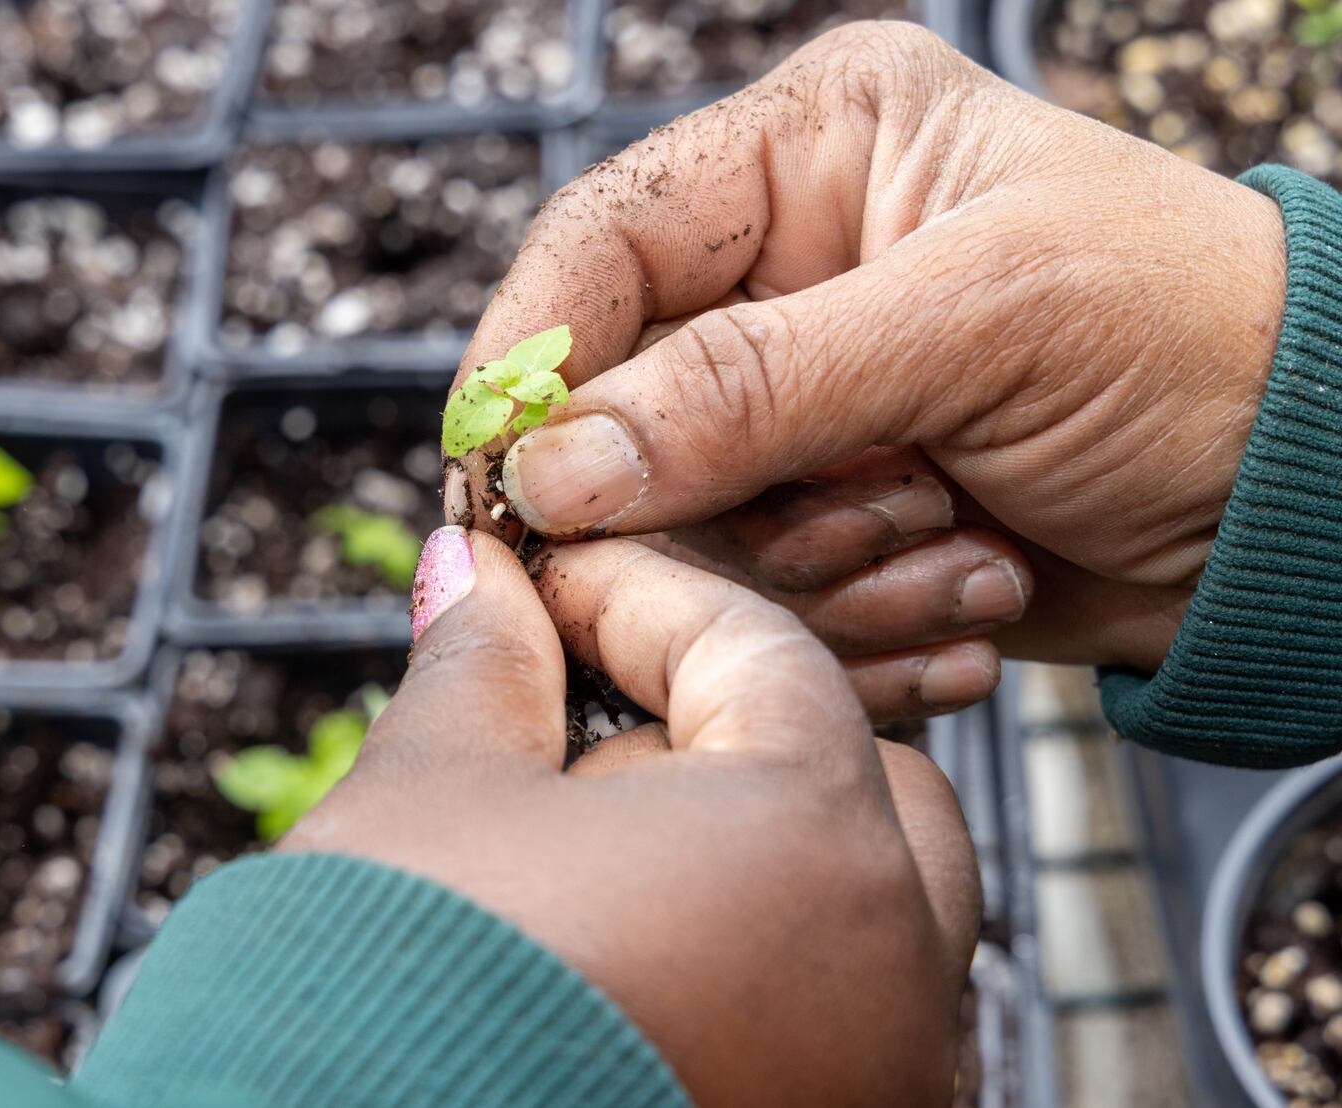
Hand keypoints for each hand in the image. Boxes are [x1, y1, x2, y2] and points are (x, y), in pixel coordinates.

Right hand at [282, 528, 980, 1106]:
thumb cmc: (382, 1010)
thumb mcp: (430, 796)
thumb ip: (483, 664)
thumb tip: (478, 577)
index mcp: (814, 846)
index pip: (759, 652)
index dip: (633, 597)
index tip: (541, 585)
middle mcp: (892, 977)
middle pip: (845, 776)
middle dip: (710, 731)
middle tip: (572, 731)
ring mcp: (875, 1079)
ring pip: (855, 908)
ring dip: (734, 855)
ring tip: (581, 866)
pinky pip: (829, 1021)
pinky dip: (747, 968)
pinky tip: (621, 968)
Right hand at [447, 21, 1285, 671]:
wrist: (1306, 496)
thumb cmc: (1186, 342)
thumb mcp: (977, 323)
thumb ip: (753, 386)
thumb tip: (552, 467)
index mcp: (810, 157)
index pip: (602, 246)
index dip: (535, 361)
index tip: (502, 479)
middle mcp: (784, 278)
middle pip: (624, 411)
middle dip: (724, 497)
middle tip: (846, 519)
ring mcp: (802, 412)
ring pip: (686, 526)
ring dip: (819, 566)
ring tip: (955, 534)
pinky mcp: (827, 519)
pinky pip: (760, 596)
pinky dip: (855, 619)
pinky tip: (971, 585)